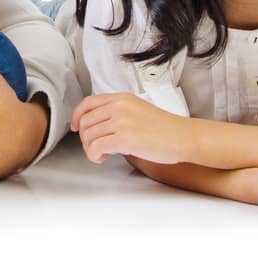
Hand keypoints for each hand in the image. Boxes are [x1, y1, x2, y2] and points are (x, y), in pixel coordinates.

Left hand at [71, 92, 188, 164]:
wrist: (182, 137)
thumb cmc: (165, 128)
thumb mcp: (138, 109)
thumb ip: (118, 112)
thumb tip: (99, 125)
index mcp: (122, 98)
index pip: (88, 103)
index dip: (76, 116)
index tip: (74, 127)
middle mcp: (119, 107)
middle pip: (85, 121)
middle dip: (85, 137)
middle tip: (94, 147)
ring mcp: (121, 122)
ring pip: (88, 136)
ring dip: (90, 149)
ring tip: (101, 154)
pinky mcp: (124, 139)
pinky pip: (96, 147)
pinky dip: (94, 155)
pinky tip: (103, 158)